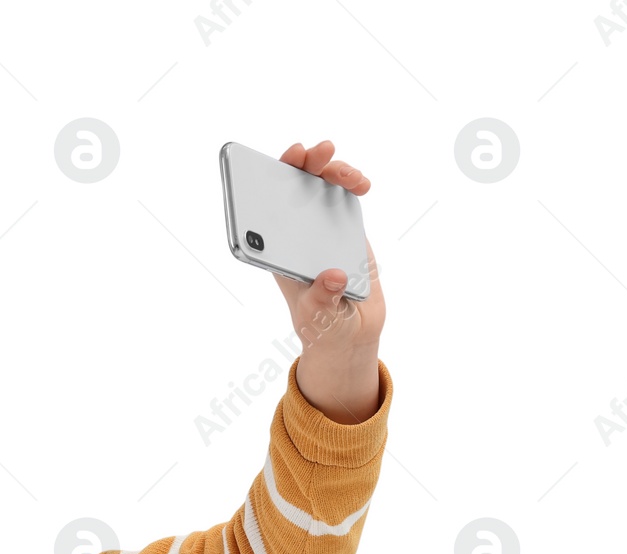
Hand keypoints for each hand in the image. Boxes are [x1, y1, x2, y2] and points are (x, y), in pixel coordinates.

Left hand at [273, 139, 386, 423]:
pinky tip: (362, 185)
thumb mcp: (319, 317)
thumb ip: (323, 299)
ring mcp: (318, 224)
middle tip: (319, 151)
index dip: (267, 180)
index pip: (264, 209)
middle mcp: (294, 231)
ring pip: (319, 183)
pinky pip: (343, 194)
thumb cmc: (323, 324)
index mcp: (277, 250)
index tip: (282, 166)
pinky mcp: (343, 224)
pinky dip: (352, 183)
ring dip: (333, 170)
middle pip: (292, 186)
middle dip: (302, 162)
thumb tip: (333, 277)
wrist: (350, 329)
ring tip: (352, 177)